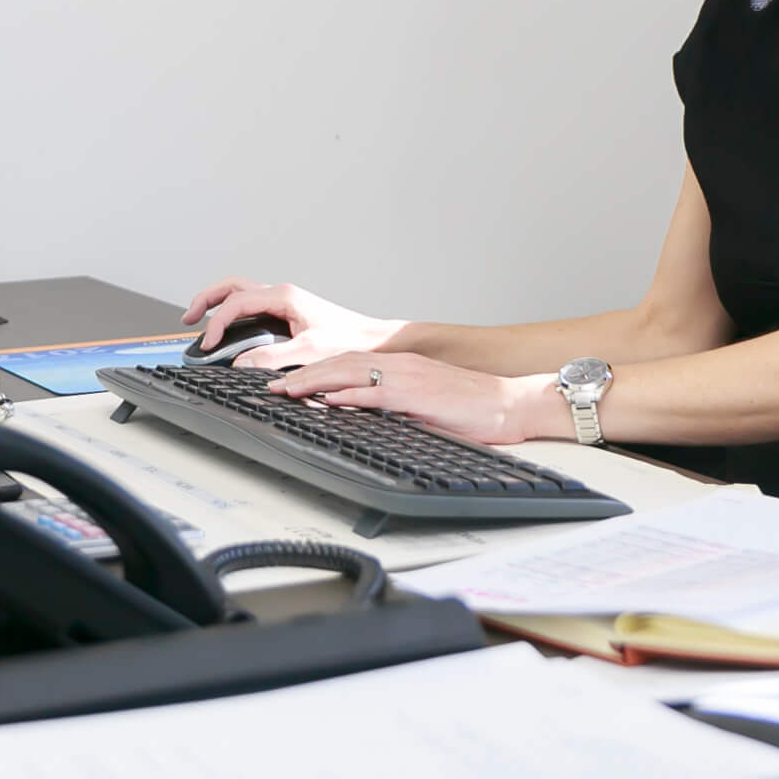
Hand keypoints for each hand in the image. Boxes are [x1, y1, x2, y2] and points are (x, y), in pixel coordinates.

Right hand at [182, 278, 403, 369]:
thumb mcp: (309, 352)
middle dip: (206, 299)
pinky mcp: (286, 311)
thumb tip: (241, 364)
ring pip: (240, 292)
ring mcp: (282, 300)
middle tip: (189, 317)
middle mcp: (281, 294)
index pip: (237, 303)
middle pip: (232, 286)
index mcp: (283, 296)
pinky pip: (250, 304)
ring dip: (218, 302)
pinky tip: (229, 328)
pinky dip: (232, 311)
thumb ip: (272, 358)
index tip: (208, 343)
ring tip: (200, 319)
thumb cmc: (347, 340)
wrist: (371, 339)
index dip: (217, 323)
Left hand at [266, 352, 561, 445]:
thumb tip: (353, 414)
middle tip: (270, 386)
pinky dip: (350, 397)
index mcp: (398, 366)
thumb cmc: (470, 407)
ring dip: (314, 383)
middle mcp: (397, 366)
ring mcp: (406, 378)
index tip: (284, 382)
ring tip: (285, 391)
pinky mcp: (417, 396)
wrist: (508, 403)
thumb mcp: (422, 404)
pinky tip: (329, 402)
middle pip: (338, 364)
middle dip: (301, 375)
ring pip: (350, 375)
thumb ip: (390, 405)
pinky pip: (377, 394)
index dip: (312, 372)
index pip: (345, 364)